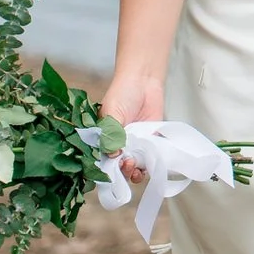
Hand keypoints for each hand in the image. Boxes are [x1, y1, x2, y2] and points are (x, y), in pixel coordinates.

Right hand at [101, 68, 162, 182]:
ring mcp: (135, 145)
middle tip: (128, 164)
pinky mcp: (150, 142)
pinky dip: (150, 164)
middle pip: (119, 167)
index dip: (107, 168)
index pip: (103, 160)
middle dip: (123, 171)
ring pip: (134, 167)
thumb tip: (113, 155)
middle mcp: (118, 145)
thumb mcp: (112, 113)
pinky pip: (150, 158)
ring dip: (135, 172)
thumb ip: (111, 134)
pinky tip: (151, 164)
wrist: (144, 80)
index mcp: (104, 140)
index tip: (113, 169)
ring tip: (137, 167)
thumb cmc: (122, 93)